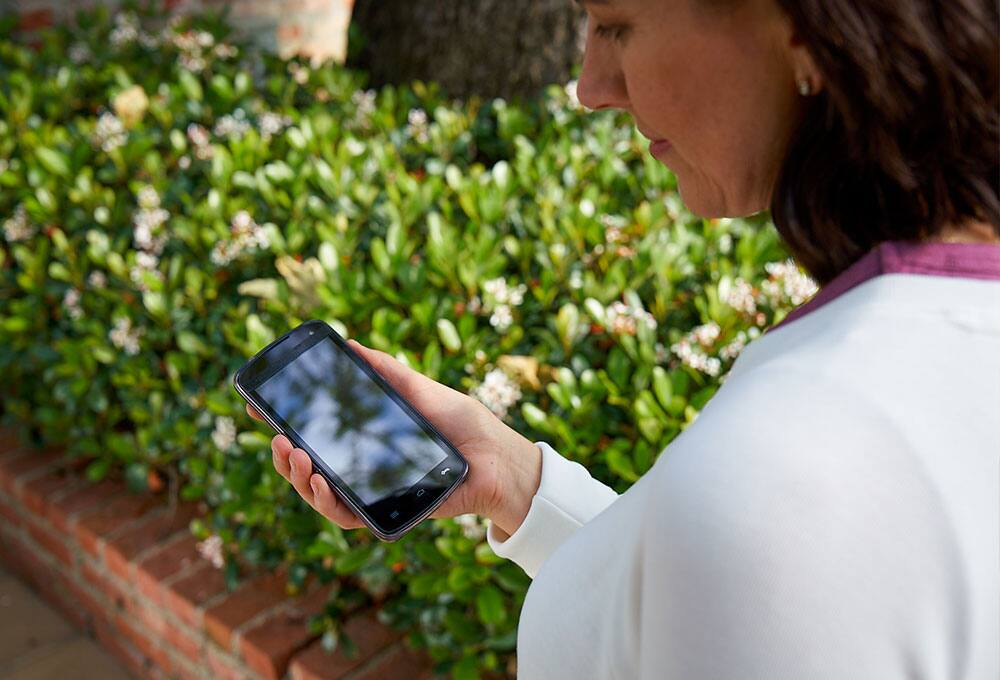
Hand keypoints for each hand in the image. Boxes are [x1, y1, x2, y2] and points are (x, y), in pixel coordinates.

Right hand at [246, 339, 540, 536]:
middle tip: (278, 437)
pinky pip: (348, 516)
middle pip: (309, 470)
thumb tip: (350, 345)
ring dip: (298, 480)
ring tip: (295, 457)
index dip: (285, 424)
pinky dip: (328, 502)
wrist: (498, 458)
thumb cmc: (463, 424)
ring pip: (320, 496)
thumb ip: (386, 372)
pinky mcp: (388, 514)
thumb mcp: (420, 389)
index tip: (259, 406)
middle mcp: (363, 468)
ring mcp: (374, 493)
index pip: (316, 435)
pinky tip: (320, 482)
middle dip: (284, 457)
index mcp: (365, 440)